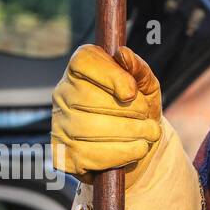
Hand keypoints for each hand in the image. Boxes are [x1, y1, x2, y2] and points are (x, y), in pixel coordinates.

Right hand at [51, 44, 162, 184]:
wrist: (138, 153)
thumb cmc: (139, 114)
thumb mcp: (147, 89)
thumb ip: (139, 70)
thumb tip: (123, 54)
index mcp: (80, 72)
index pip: (84, 61)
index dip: (111, 75)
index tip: (132, 91)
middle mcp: (63, 95)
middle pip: (89, 97)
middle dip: (130, 111)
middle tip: (149, 120)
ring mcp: (60, 125)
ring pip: (90, 127)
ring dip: (131, 133)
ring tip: (149, 134)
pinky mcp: (65, 155)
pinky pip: (91, 153)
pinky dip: (122, 152)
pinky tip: (136, 149)